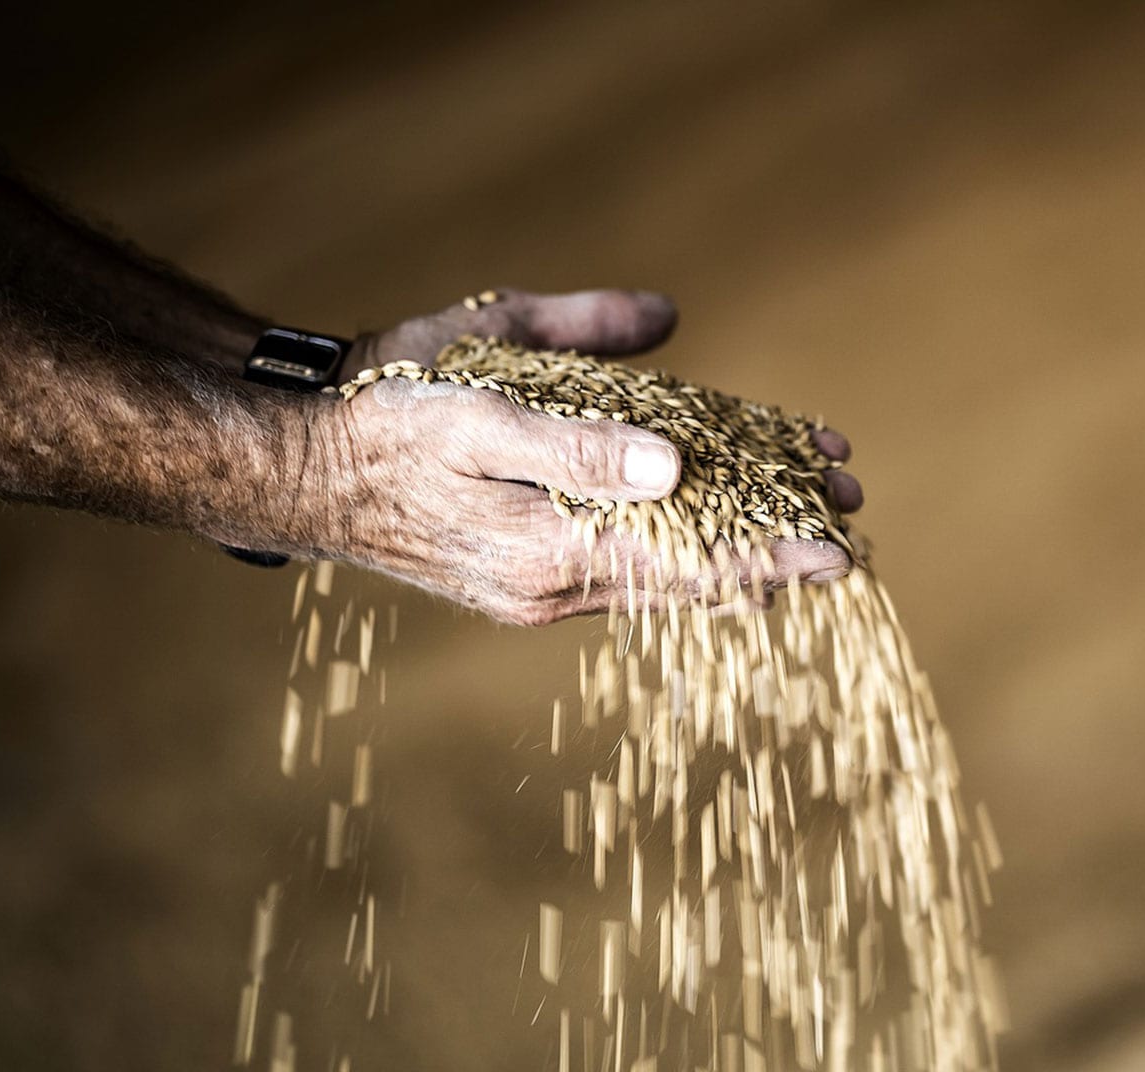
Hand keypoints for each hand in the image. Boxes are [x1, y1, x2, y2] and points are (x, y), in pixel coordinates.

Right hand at [297, 289, 862, 624]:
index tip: (844, 546)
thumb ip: (577, 437)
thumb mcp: (477, 409)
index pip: (691, 560)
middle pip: (692, 574)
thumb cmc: (383, 419)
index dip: (772, 552)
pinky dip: (685, 542)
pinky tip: (720, 524)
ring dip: (739, 541)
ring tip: (807, 503)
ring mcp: (541, 589)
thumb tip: (676, 461)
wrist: (296, 469)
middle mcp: (554, 587)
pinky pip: (630, 565)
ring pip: (666, 572)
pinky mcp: (528, 575)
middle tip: (849, 504)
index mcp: (547, 551)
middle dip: (774, 541)